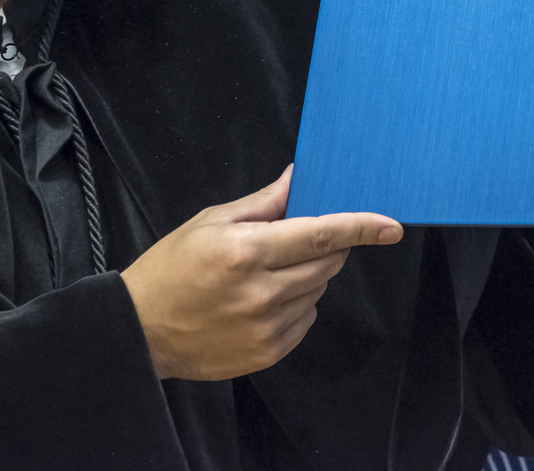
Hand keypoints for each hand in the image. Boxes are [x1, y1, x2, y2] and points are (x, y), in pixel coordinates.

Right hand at [119, 166, 402, 380]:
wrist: (141, 330)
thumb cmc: (171, 269)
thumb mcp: (210, 222)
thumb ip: (263, 203)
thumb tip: (299, 180)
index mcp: (246, 252)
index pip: (321, 235)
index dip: (361, 227)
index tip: (392, 226)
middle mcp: (261, 293)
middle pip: (327, 264)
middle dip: (326, 246)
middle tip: (297, 239)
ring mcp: (267, 328)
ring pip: (318, 291)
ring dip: (308, 275)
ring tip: (268, 272)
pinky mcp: (268, 353)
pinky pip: (306, 319)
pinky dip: (297, 303)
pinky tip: (263, 299)